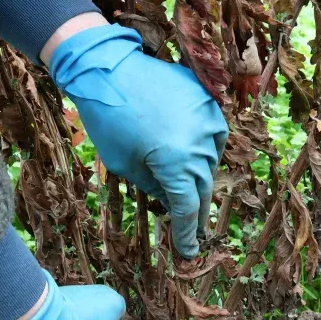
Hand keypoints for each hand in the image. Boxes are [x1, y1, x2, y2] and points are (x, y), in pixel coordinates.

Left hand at [48, 24, 227, 258]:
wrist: (108, 68)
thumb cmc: (108, 120)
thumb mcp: (124, 165)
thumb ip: (152, 187)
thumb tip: (169, 201)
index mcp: (178, 164)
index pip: (188, 209)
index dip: (187, 234)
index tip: (188, 251)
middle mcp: (201, 143)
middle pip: (202, 187)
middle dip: (195, 211)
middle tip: (192, 231)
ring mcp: (208, 119)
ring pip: (210, 160)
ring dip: (199, 178)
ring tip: (190, 192)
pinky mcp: (207, 101)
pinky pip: (212, 133)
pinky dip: (204, 148)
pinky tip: (193, 156)